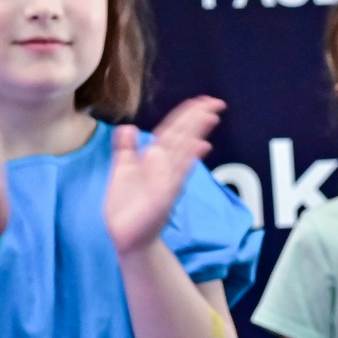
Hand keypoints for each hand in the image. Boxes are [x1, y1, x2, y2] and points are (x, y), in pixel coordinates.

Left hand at [104, 97, 222, 257]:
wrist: (126, 236)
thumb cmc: (126, 206)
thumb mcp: (122, 170)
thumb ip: (125, 148)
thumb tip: (129, 127)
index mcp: (154, 160)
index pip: (172, 132)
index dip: (185, 115)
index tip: (200, 101)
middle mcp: (164, 167)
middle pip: (182, 137)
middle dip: (197, 119)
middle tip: (215, 103)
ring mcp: (167, 181)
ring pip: (183, 150)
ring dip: (196, 133)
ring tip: (210, 116)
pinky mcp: (164, 196)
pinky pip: (177, 174)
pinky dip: (187, 160)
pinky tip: (197, 146)